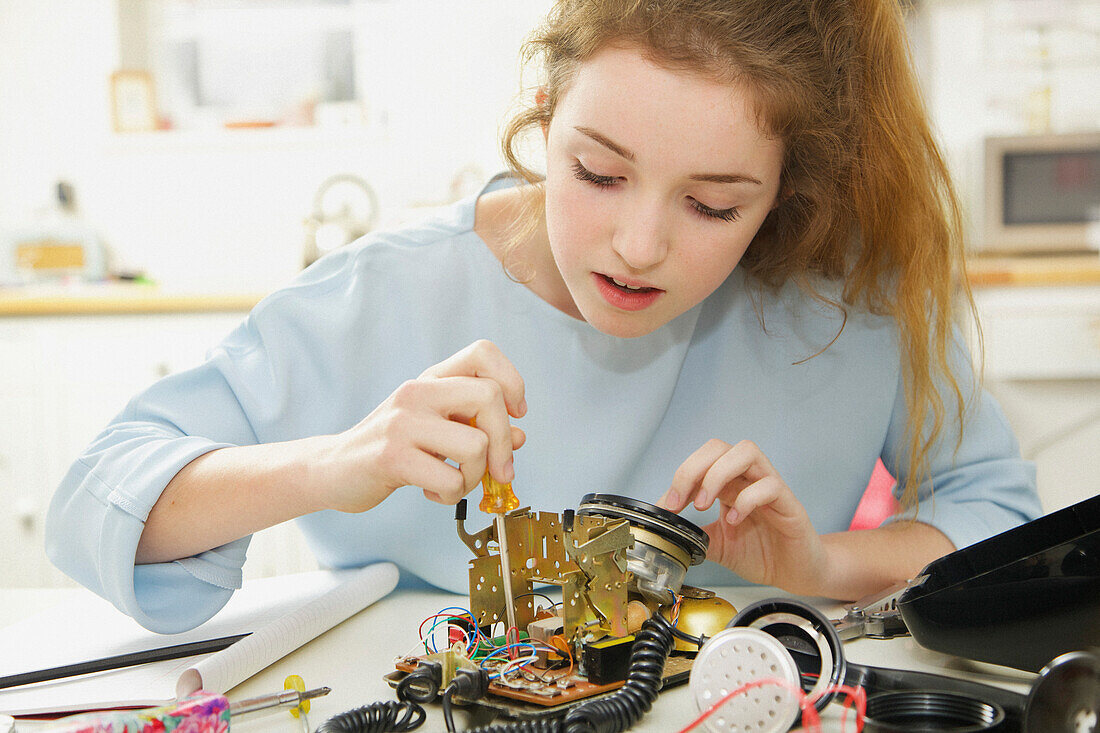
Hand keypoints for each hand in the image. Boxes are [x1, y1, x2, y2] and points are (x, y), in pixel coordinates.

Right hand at [316, 340, 526, 512]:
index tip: (515, 414)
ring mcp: (403, 423)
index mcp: (431, 379)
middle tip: (500, 471)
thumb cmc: (392, 449)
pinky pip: (450, 480)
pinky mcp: (392, 457)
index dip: (512, 381)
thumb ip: (475, 426)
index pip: (483, 352)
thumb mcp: (435, 429)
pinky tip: (434, 492)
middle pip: (489, 398)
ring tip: (456, 482)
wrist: (332, 469)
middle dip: (505, 442)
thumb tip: (520, 436)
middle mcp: (417, 392)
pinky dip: (452, 495)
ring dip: (476, 476)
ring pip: (476, 445)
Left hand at [658, 439, 830, 595]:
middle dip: (693, 469)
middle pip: (719, 447)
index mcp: (730, 484)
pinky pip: (769, 485)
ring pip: (746, 452)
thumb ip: (696, 535)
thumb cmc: (762, 553)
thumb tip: (668, 532)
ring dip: (717, 474)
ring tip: (704, 504)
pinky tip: (735, 521)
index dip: (680, 477)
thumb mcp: (718, 545)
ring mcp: (770, 487)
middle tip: (680, 501)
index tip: (667, 505)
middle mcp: (748, 478)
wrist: (796, 572)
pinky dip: (747, 499)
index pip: (702, 460)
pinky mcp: (789, 503)